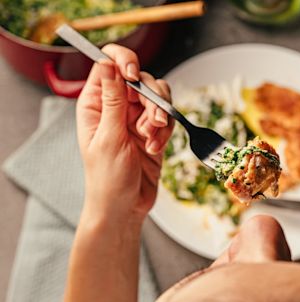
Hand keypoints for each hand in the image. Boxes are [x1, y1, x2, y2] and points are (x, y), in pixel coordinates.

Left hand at [76, 44, 173, 222]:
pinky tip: (155, 147)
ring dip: (160, 116)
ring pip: (159, 97)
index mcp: (96, 103)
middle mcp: (117, 106)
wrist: (125, 207)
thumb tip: (108, 63)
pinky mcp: (154, 132)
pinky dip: (166, 132)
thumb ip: (113, 100)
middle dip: (151, 99)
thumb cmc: (107, 178)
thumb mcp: (109, 137)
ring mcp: (137, 119)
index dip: (124, 62)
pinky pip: (168, 118)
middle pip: (141, 79)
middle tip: (151, 123)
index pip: (109, 64)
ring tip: (152, 137)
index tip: (133, 77)